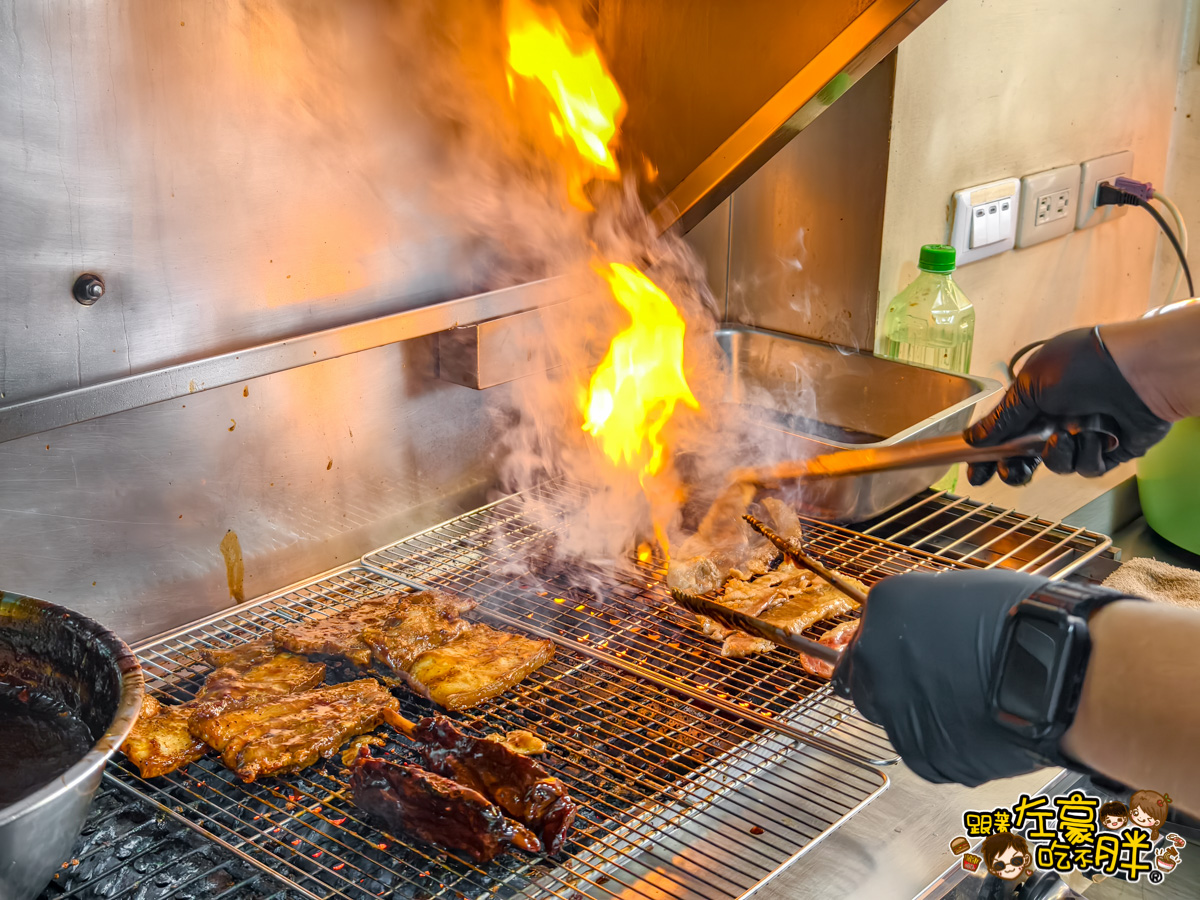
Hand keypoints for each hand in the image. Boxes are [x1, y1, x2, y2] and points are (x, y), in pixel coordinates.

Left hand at [833, 569, 1052, 785]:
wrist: (1054, 667)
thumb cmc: (1023, 622)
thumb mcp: (960, 591)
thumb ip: (923, 614)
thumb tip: (922, 628)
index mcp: (884, 607)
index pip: (867, 634)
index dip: (892, 648)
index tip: (910, 655)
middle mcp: (875, 657)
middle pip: (865, 678)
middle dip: (893, 682)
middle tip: (934, 683)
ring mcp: (893, 707)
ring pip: (892, 717)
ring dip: (918, 714)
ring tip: (965, 705)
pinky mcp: (918, 752)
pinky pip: (923, 750)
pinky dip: (943, 744)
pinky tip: (976, 726)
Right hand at [965, 326, 1169, 485]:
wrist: (1138, 372)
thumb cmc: (1085, 365)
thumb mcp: (1030, 385)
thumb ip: (1002, 418)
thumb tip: (975, 437)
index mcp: (1036, 401)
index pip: (1004, 433)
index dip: (987, 455)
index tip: (975, 473)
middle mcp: (1058, 419)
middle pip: (1027, 458)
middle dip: (1017, 468)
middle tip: (1013, 470)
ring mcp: (1083, 437)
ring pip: (1057, 465)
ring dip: (1060, 452)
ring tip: (1071, 432)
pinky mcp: (1109, 451)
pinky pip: (1087, 468)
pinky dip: (1090, 454)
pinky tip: (1099, 434)